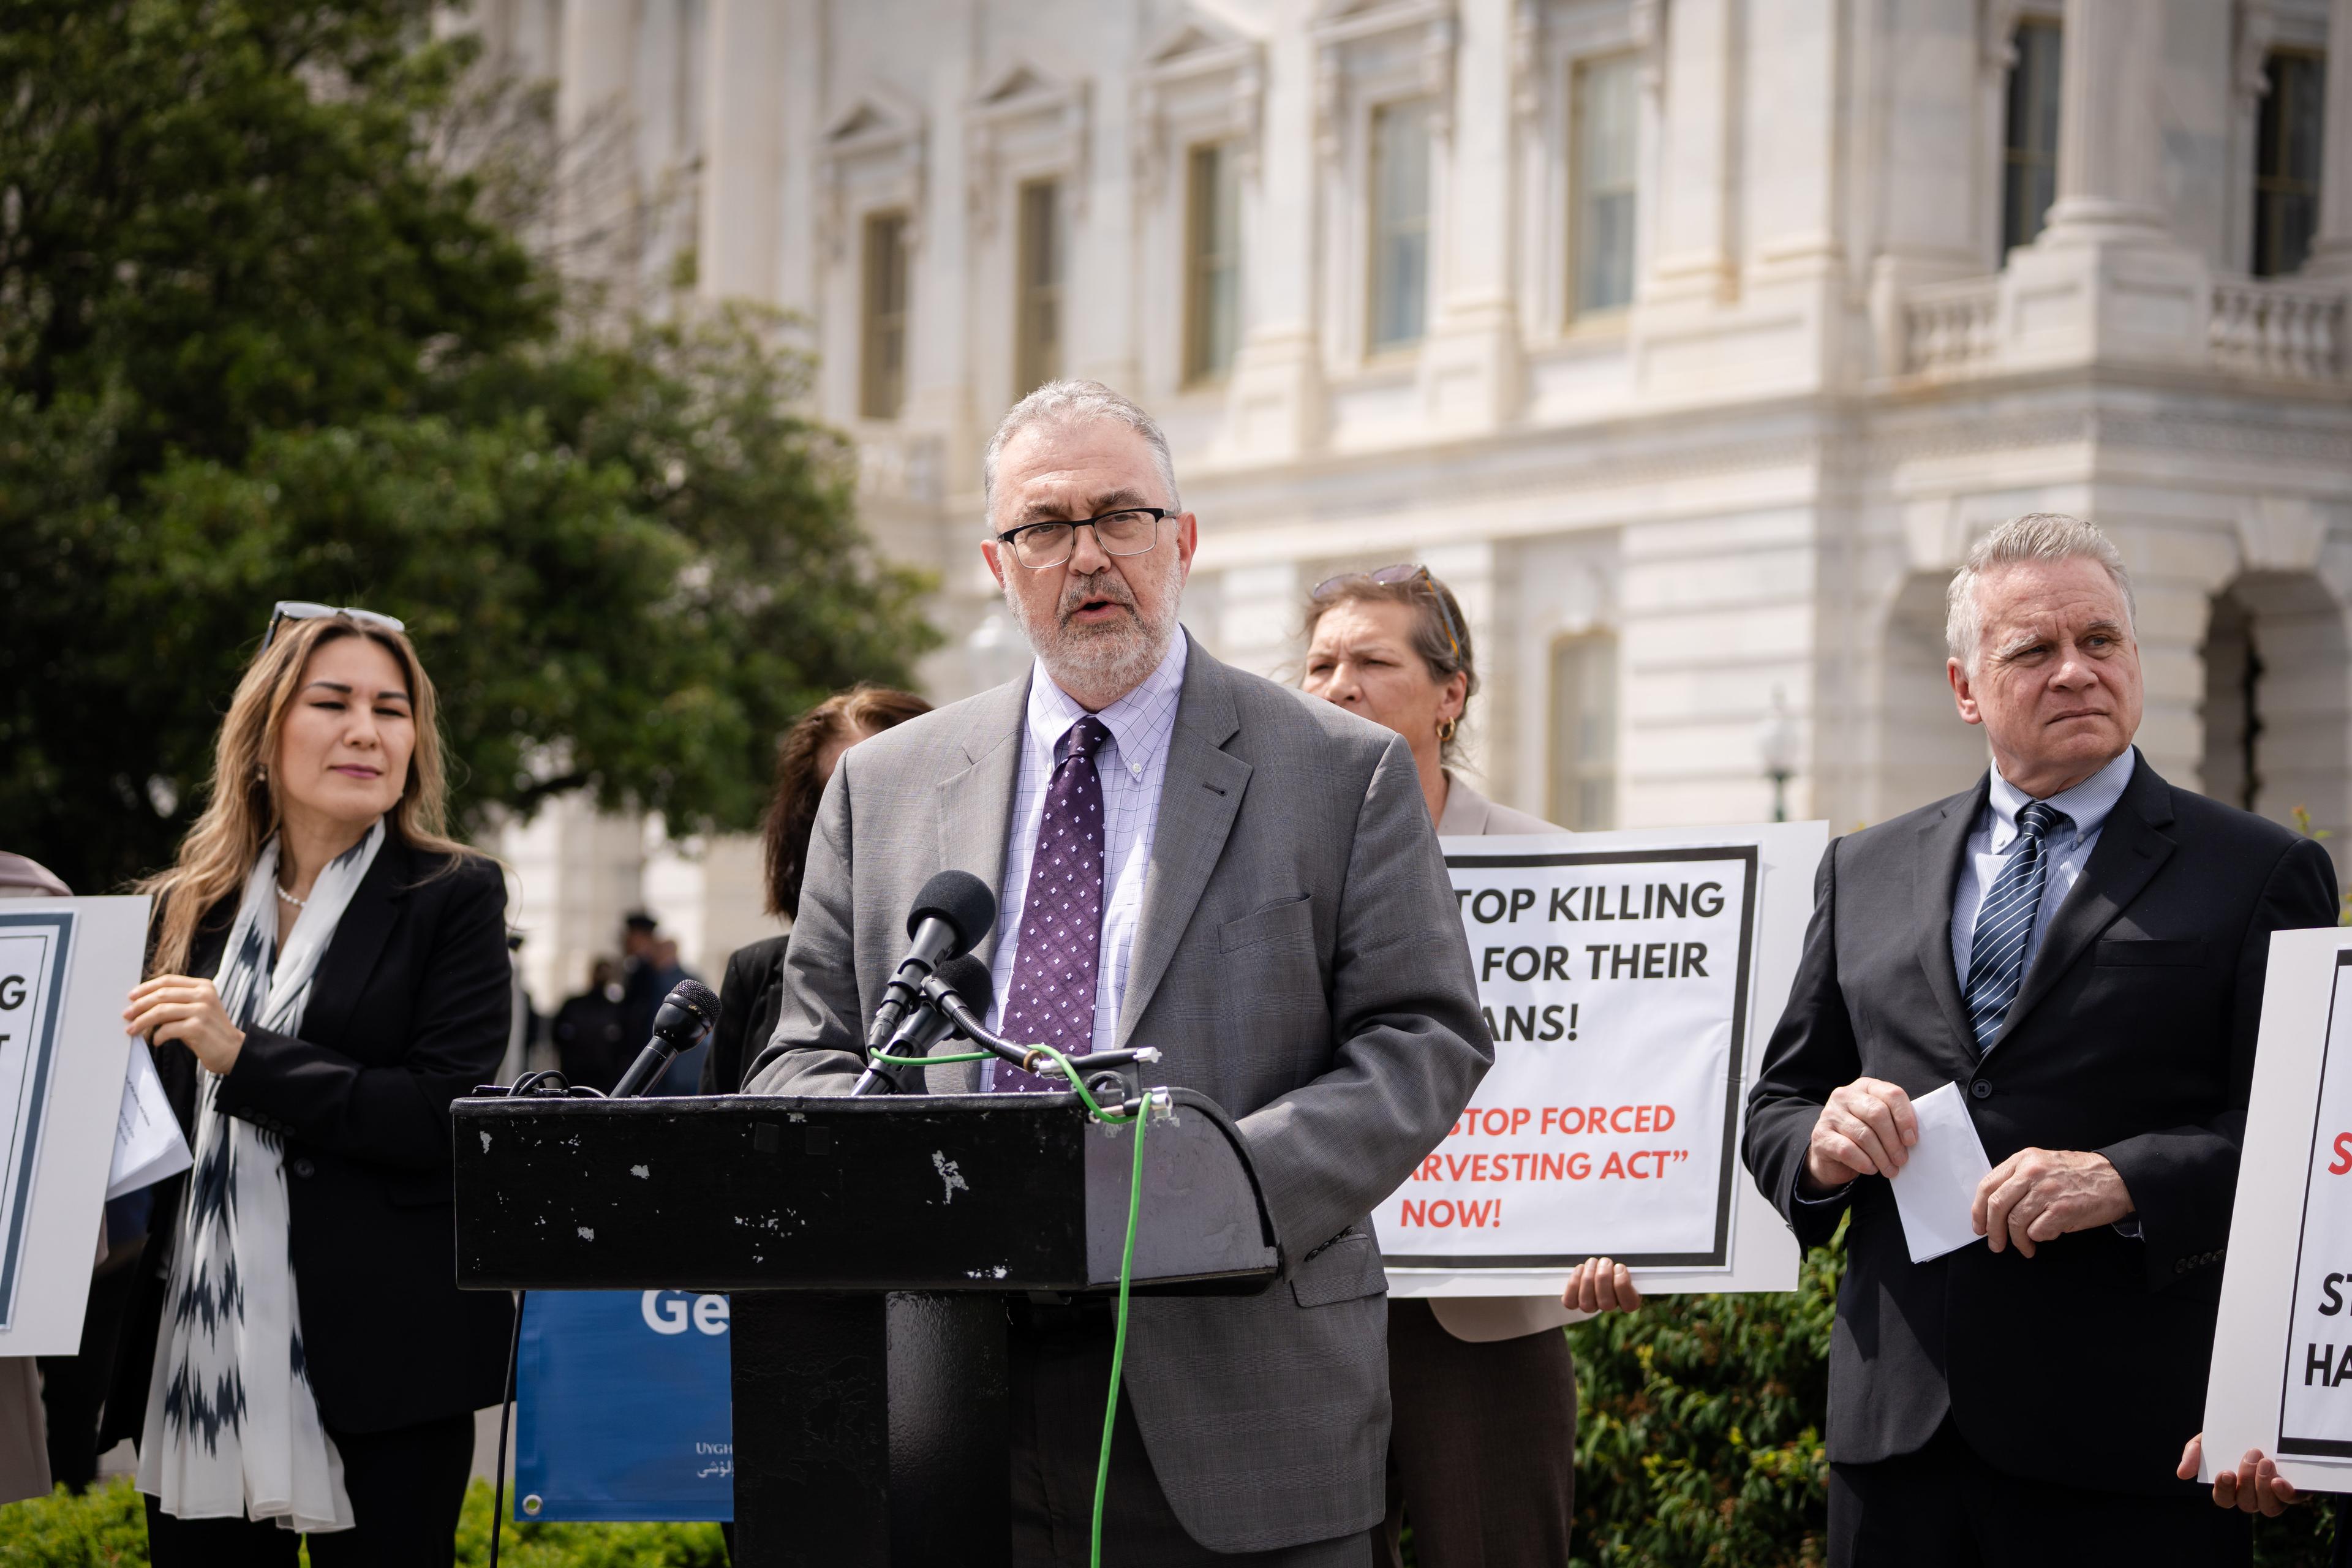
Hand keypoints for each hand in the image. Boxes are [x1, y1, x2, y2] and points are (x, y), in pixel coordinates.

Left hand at [124, 975, 244, 1075]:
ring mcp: (202, 1010)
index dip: (146, 987)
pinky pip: (167, 1029)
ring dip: (141, 1021)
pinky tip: (156, 1041)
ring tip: (132, 1029)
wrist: (234, 1051)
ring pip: (161, 1011)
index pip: (168, 980)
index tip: (131, 997)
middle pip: (162, 994)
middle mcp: (203, 995)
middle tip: (126, 1015)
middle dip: (139, 1005)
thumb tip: (144, 1002)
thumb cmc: (211, 1032)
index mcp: (203, 986)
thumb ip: (178, 1002)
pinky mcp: (198, 1027)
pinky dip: (157, 1036)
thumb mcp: (198, 1009)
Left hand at [1562, 1257, 1642, 1313]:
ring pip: (1587, 1302)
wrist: (1594, 1266)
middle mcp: (1609, 1306)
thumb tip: (1623, 1264)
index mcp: (1628, 1300)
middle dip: (1604, 1278)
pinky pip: (1571, 1301)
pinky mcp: (1574, 1302)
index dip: (1622, 1284)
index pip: (1629, 1304)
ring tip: (1592, 1263)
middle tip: (1605, 1261)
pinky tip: (1580, 1269)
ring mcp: (1591, 1306)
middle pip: (1606, 1303)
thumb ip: (1626, 1267)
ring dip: (1589, 1277)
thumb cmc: (1612, 1264)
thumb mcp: (1624, 1263)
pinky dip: (1574, 1283)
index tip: (1619, 1267)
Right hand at [1802, 1077, 1917, 1193]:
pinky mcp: (1820, 1135)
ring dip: (1882, 1157)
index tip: (1912, 1140)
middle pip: (1877, 1113)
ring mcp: (1830, 1114)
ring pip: (1864, 1135)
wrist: (1832, 1156)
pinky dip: (1864, 1163)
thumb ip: (1894, 1122)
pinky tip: (1871, 1169)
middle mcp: (1844, 1096)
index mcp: (1865, 1087)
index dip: (1905, 1118)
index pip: (1892, 1094)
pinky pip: (1847, 1150)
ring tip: (1890, 1169)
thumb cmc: (1863, 1137)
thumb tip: (1912, 1138)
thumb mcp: (1880, 1123)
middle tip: (1902, 1160)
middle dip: (1893, 1141)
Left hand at [1972, 1147, 2131, 1256]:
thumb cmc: (2078, 1175)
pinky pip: (2037, 1232)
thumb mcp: (2042, 1164)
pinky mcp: (2062, 1210)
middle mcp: (2032, 1172)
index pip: (1988, 1186)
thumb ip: (2018, 1179)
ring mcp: (2047, 1191)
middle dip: (1993, 1231)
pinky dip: (2038, 1238)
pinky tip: (2047, 1236)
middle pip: (1997, 1206)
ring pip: (2016, 1222)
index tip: (1979, 1226)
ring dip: (2017, 1241)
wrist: (2116, 1179)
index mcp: (2023, 1160)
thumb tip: (1994, 1209)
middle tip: (1995, 1244)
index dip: (1978, 1210)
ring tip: (2025, 1247)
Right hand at [2178, 1434, 2299, 1514]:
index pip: (2224, 1499)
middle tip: (2252, 1453)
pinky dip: (2284, 1493)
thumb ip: (2195, 1453)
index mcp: (2233, 1487)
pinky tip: (2279, 1481)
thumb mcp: (2210, 1438)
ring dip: (2263, 1486)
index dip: (2224, 1490)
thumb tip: (2182, 1474)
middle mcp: (2253, 1496)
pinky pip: (2291, 1500)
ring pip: (2268, 1507)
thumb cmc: (2234, 1434)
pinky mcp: (2296, 1491)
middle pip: (2246, 1503)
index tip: (2225, 1472)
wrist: (2267, 1423)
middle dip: (2247, 1480)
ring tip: (2266, 1461)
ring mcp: (2275, 1496)